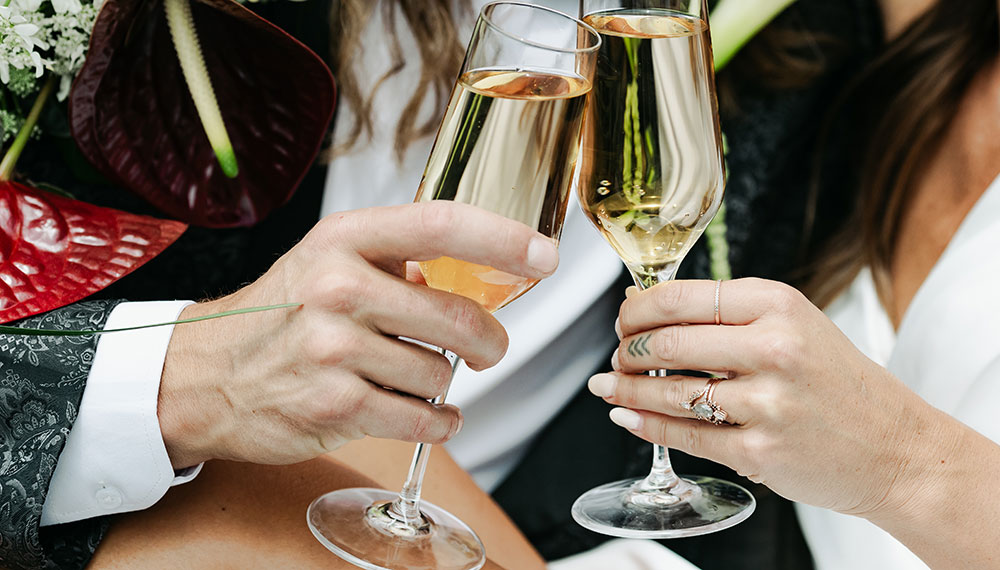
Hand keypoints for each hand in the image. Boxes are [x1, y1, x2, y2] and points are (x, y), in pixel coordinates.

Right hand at [158, 201, 559, 467]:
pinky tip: (424, 413)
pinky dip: (438, 422)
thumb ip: (396, 256)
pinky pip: (425, 419)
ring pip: (442, 374)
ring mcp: (334, 349)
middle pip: (459, 316)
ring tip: (416, 379)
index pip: (441, 225)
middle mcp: (338, 287)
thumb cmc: (280, 314)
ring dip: (444, 384)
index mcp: (344, 240)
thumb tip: (481, 267)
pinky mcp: (336, 405)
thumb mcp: (327, 259)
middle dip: (489, 341)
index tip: (543, 256)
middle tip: (487, 348)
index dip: (504, 240)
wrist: (207, 375)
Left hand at [588, 278, 961, 518]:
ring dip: (627, 389)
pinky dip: (646, 425)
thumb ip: (729, 315)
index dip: (638, 309)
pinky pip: (684, 435)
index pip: (681, 297)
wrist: (896, 448)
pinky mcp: (759, 449)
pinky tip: (628, 417)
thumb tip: (648, 308)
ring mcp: (766, 403)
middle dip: (627, 350)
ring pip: (669, 392)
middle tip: (617, 354)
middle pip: (666, 343)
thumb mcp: (796, 324)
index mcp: (777, 306)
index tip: (624, 317)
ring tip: (610, 385)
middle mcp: (772, 348)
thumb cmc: (839, 383)